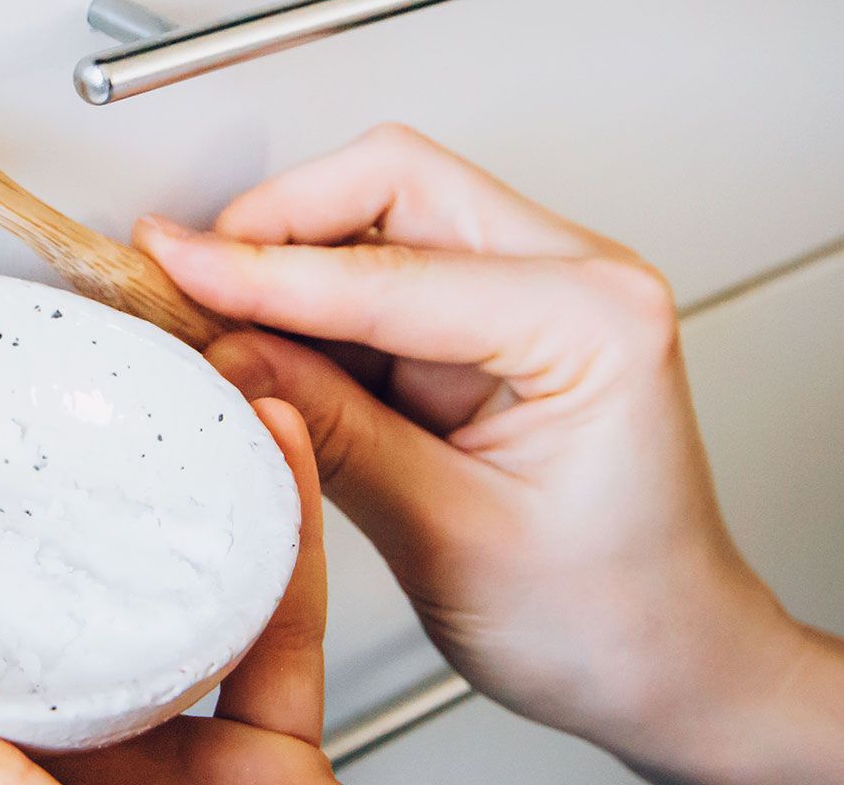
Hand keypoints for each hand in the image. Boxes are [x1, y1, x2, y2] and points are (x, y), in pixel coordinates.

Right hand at [134, 123, 843, 784]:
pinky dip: (308, 300)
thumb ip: (333, 435)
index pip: (392, 269)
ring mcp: (532, 288)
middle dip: (276, 222)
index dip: (265, 269)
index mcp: (594, 322)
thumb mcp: (449, 537)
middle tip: (187, 278)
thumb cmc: (610, 617)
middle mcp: (574, 279)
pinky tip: (259, 342)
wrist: (667, 661)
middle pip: (390, 181)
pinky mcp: (487, 317)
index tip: (175, 266)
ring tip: (211, 321)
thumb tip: (227, 356)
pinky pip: (377, 270)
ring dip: (287, 260)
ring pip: (375, 211)